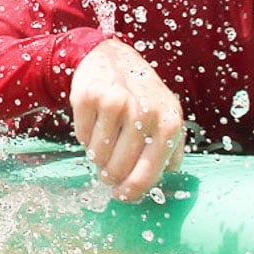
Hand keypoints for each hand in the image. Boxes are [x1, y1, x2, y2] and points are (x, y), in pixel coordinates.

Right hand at [68, 38, 184, 201]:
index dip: (132, 191)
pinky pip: (82, 137)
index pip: (149, 173)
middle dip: (111, 176)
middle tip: (108, 173)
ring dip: (97, 157)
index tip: (122, 196)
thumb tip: (166, 178)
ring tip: (104, 144)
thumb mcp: (167, 116)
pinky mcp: (89, 96)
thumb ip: (171, 149)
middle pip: (119, 168)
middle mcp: (144, 111)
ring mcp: (116, 102)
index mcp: (169, 123)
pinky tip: (94, 124)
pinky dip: (85, 138)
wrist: (112, 56)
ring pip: (98, 155)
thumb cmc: (143, 95)